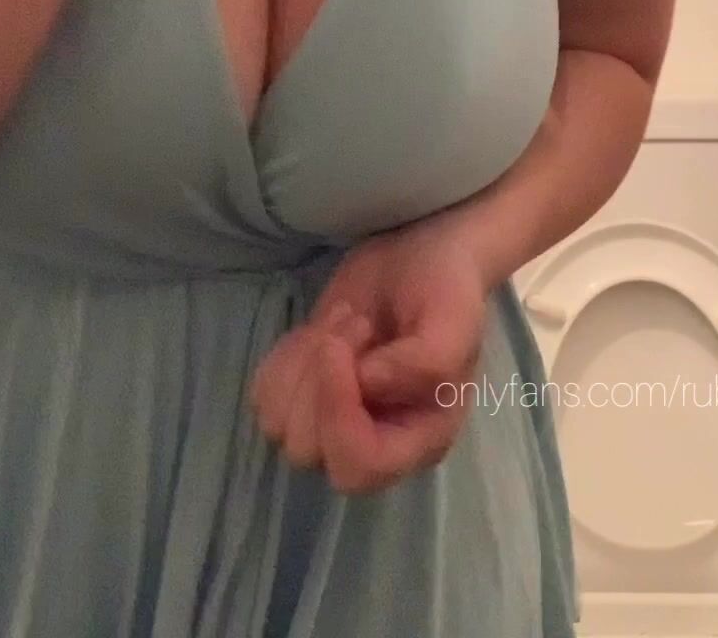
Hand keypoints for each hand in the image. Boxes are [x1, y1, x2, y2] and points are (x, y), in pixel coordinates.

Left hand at [249, 226, 488, 494]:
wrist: (419, 252)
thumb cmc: (444, 286)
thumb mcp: (453, 318)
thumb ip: (426, 362)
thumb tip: (368, 383)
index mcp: (422, 440)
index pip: (360, 466)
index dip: (337, 413)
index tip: (336, 348)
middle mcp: (376, 441)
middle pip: (310, 449)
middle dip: (319, 379)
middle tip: (356, 322)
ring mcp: (335, 422)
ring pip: (279, 425)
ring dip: (302, 363)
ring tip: (344, 322)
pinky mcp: (305, 396)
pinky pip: (264, 399)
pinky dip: (283, 359)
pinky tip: (319, 331)